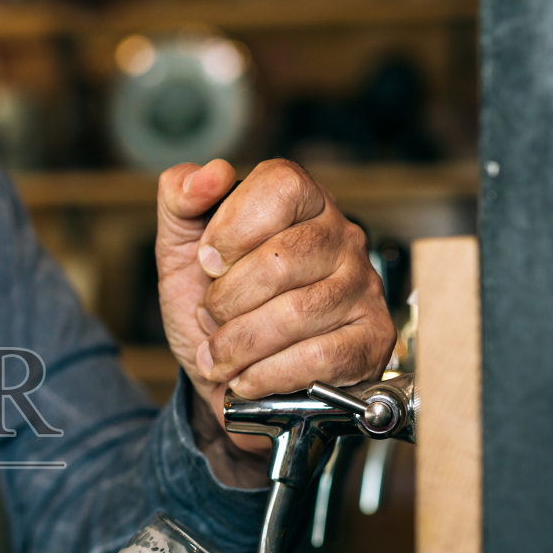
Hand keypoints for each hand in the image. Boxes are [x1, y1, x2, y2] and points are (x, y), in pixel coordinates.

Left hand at [155, 158, 396, 463]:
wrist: (227, 377)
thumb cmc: (212, 308)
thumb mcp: (181, 249)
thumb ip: (180, 199)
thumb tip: (209, 174)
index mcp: (301, 201)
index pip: (281, 186)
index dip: (232, 228)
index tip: (208, 262)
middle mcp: (342, 236)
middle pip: (282, 259)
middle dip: (226, 300)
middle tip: (210, 318)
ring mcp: (362, 287)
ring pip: (296, 313)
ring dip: (239, 344)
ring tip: (220, 354)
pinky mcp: (372, 338)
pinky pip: (319, 357)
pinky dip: (268, 374)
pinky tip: (249, 378)